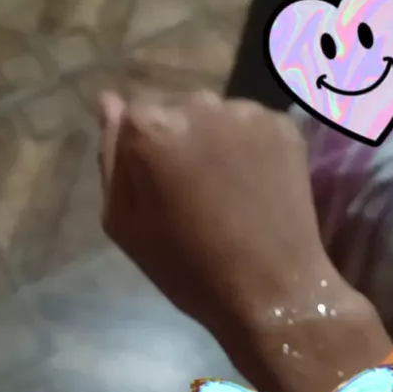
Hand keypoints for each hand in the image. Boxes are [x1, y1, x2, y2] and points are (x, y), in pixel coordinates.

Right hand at [98, 92, 390, 391]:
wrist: (270, 291)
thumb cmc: (185, 265)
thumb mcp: (124, 222)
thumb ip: (111, 155)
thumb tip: (109, 100)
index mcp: (149, 127)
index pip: (134, 113)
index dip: (144, 149)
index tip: (158, 184)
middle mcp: (197, 104)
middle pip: (177, 108)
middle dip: (180, 137)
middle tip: (195, 189)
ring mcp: (245, 112)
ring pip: (217, 115)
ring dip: (216, 139)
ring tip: (229, 187)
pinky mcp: (283, 124)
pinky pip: (253, 126)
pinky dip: (251, 146)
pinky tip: (256, 183)